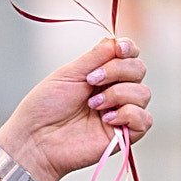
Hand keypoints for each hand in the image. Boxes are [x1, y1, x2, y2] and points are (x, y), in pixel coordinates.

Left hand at [2, 33, 150, 180]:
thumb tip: (119, 41)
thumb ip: (96, 56)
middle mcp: (114, 91)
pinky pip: (144, 120)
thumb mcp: (69, 73)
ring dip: (118, 94)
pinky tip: (106, 119)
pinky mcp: (124, 136)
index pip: (129, 55)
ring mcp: (120, 113)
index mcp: (102, 74)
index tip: (120, 49)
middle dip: (118, 70)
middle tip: (91, 81)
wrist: (36, 139)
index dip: (129, 48)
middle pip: (139, 70)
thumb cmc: (46, 107)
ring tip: (93, 104)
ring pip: (143, 93)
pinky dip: (128, 114)